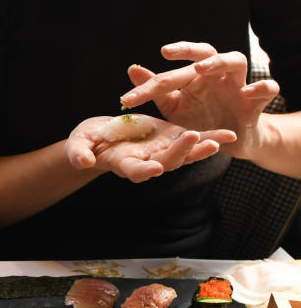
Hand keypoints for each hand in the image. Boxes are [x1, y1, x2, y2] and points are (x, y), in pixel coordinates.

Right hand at [66, 115, 235, 182]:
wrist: (100, 137)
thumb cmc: (86, 142)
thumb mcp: (78, 144)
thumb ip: (79, 153)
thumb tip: (82, 161)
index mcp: (123, 163)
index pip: (134, 171)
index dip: (144, 171)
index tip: (154, 168)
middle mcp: (146, 162)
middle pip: (165, 162)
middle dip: (180, 153)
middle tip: (192, 139)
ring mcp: (161, 153)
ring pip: (184, 155)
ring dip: (200, 149)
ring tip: (218, 141)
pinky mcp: (170, 140)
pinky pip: (192, 142)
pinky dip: (210, 139)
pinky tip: (228, 135)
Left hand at [119, 42, 279, 158]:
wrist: (231, 140)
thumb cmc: (200, 118)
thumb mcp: (174, 107)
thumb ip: (156, 91)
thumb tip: (133, 68)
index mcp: (194, 76)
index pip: (172, 72)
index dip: (149, 83)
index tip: (127, 98)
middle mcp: (215, 75)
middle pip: (206, 52)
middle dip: (187, 50)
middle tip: (166, 52)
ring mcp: (238, 85)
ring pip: (235, 60)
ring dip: (219, 61)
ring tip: (202, 68)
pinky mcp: (257, 102)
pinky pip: (268, 88)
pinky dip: (261, 87)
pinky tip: (248, 91)